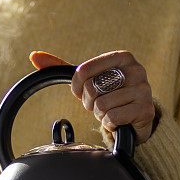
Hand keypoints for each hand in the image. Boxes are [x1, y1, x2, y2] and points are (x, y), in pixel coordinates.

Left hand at [30, 50, 155, 144]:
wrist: (135, 118)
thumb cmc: (110, 95)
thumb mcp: (90, 79)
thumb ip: (64, 67)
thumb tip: (34, 56)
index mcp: (123, 57)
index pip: (83, 71)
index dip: (77, 87)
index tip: (83, 92)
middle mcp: (137, 70)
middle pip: (92, 88)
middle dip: (90, 103)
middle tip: (100, 105)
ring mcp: (144, 90)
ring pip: (101, 106)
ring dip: (101, 114)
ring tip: (112, 112)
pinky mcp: (145, 110)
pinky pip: (112, 118)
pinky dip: (110, 124)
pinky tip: (119, 121)